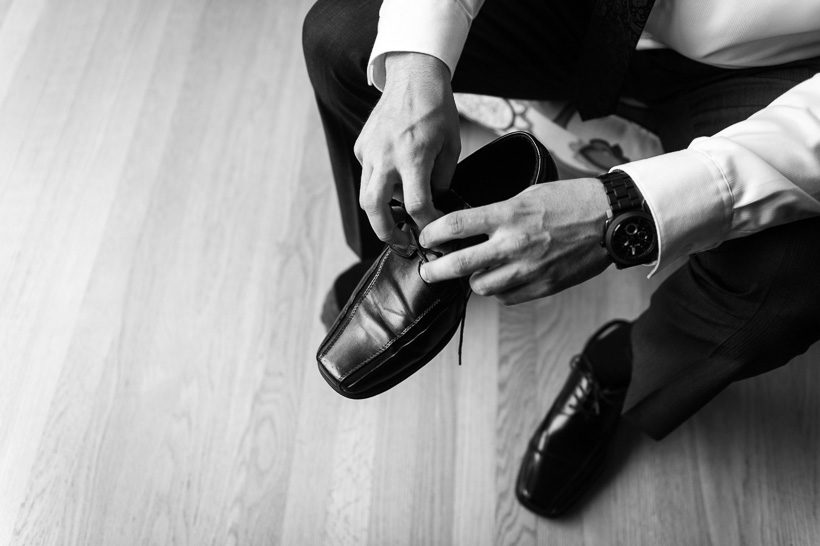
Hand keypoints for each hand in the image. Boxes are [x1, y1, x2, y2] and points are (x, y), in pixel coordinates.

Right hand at [354, 52, 460, 245]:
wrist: (413, 76)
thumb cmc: (438, 109)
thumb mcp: (451, 146)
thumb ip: (441, 178)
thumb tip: (434, 203)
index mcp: (413, 156)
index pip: (416, 205)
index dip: (427, 224)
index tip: (435, 232)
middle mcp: (386, 156)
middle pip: (376, 210)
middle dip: (387, 234)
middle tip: (402, 244)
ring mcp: (369, 151)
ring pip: (367, 196)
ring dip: (382, 213)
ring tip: (399, 221)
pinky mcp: (361, 146)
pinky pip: (369, 175)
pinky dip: (381, 185)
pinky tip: (396, 178)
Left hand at [418, 178, 611, 304]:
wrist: (610, 220)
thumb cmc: (570, 201)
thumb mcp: (528, 194)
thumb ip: (498, 213)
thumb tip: (471, 227)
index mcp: (509, 214)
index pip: (456, 225)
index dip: (432, 234)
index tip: (425, 238)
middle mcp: (514, 244)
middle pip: (458, 265)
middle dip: (435, 270)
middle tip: (428, 271)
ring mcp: (528, 269)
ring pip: (480, 287)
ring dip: (473, 280)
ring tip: (476, 271)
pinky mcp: (542, 287)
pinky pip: (506, 297)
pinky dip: (499, 290)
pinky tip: (504, 278)